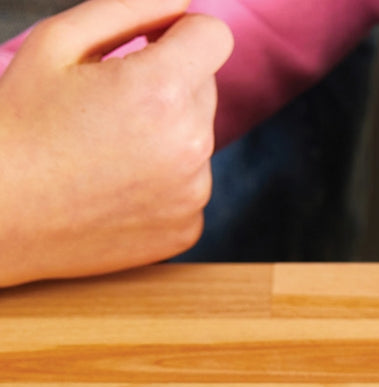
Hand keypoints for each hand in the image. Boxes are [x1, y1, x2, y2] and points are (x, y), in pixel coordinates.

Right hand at [0, 0, 232, 286]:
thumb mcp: (60, 41)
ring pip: (199, 139)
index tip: (155, 41)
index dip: (184, 31)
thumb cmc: (21, 120)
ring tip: (108, 147)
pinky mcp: (188, 228)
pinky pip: (190, 186)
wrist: (4, 211)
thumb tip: (181, 3)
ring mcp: (193, 194)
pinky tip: (118, 185)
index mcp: (161, 91)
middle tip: (109, 103)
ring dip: (168, 134)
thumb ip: (130, 10)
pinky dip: (165, 181)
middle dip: (170, 83)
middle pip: (206, 89)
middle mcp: (190, 146)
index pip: (213, 37)